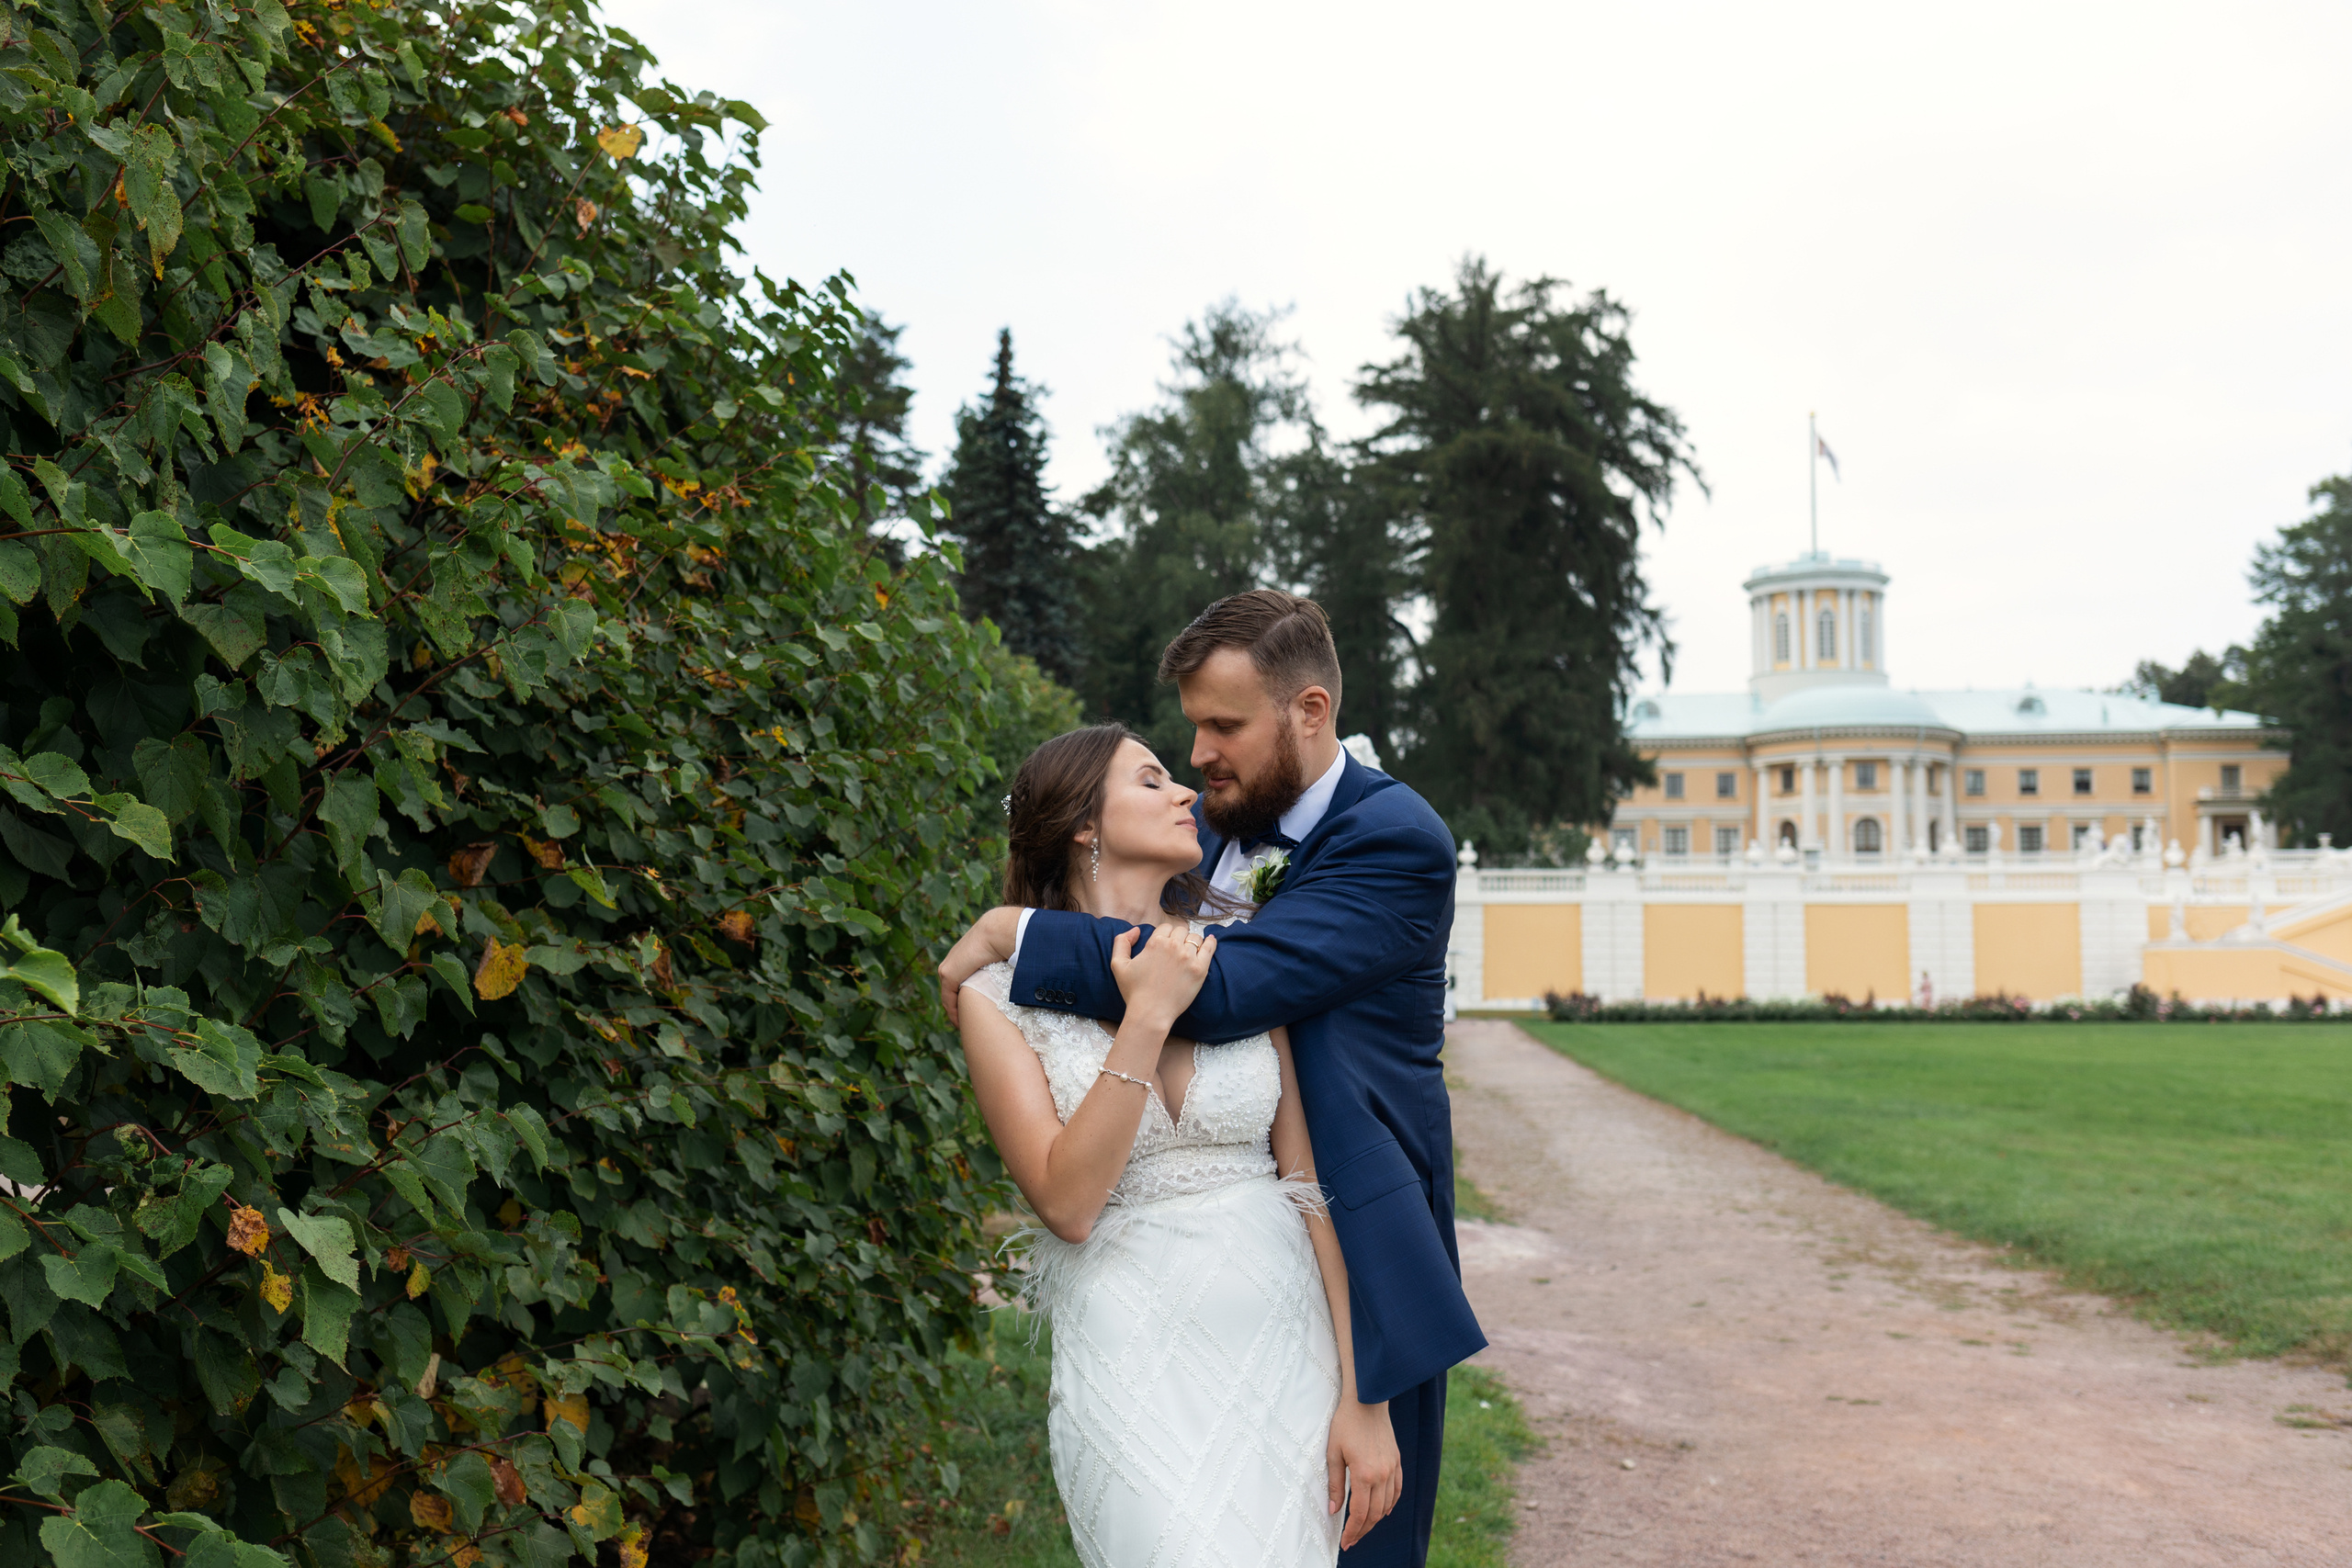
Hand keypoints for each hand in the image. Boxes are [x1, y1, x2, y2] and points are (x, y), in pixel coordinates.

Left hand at [936, 907, 1019, 1025]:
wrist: (998, 931)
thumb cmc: (1008, 938)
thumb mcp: (1004, 953)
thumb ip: (1006, 963)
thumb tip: (1026, 970)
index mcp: (966, 956)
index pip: (961, 981)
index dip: (967, 996)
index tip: (976, 1011)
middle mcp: (954, 961)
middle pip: (953, 991)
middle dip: (961, 1007)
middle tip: (972, 1023)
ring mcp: (948, 968)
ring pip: (950, 997)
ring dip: (958, 1013)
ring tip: (968, 1027)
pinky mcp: (948, 975)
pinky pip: (948, 1000)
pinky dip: (954, 1014)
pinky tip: (962, 1024)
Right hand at [1109, 924, 1214, 1027]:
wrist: (1151, 1013)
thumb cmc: (1134, 992)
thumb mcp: (1118, 965)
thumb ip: (1121, 942)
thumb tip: (1136, 930)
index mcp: (1155, 943)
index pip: (1166, 927)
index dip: (1166, 934)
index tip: (1166, 944)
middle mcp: (1173, 946)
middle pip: (1181, 931)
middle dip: (1178, 937)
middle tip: (1176, 950)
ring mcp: (1188, 957)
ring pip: (1195, 938)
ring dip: (1192, 942)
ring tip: (1190, 951)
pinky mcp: (1200, 969)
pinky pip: (1209, 948)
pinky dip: (1211, 942)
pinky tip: (1210, 940)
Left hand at [1327, 1398, 1400, 1549]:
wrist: (1367, 1401)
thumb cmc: (1345, 1424)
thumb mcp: (1333, 1453)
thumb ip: (1334, 1484)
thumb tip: (1333, 1510)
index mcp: (1364, 1474)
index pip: (1360, 1513)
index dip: (1352, 1531)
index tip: (1345, 1542)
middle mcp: (1382, 1475)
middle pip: (1374, 1513)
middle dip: (1362, 1530)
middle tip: (1352, 1540)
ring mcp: (1391, 1468)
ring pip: (1387, 1505)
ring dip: (1375, 1520)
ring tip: (1363, 1527)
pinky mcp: (1396, 1461)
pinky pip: (1397, 1490)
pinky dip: (1390, 1504)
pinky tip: (1383, 1510)